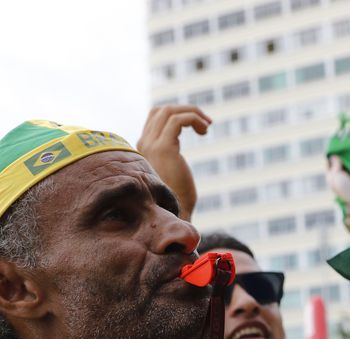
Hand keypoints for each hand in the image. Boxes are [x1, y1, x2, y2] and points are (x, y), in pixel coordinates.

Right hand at [137, 105, 210, 221]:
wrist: (171, 217)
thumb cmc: (174, 202)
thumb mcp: (170, 176)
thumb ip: (169, 162)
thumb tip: (178, 160)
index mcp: (142, 149)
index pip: (154, 118)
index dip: (176, 116)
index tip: (197, 127)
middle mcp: (143, 144)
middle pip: (161, 110)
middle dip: (185, 110)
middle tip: (205, 123)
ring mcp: (151, 145)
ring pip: (169, 111)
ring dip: (192, 113)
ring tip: (207, 126)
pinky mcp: (164, 149)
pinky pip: (179, 120)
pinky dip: (194, 119)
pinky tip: (205, 131)